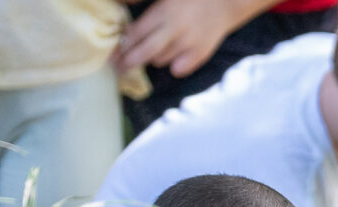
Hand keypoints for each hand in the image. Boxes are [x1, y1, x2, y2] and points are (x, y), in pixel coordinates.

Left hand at [113, 0, 255, 77]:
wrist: (225, 3)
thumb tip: (117, 3)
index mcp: (163, 12)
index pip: (135, 33)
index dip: (121, 45)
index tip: (112, 54)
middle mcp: (175, 30)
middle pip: (145, 52)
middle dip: (128, 62)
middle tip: (118, 68)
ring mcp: (189, 44)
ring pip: (159, 60)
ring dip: (151, 58)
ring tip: (149, 53)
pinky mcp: (201, 55)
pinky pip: (178, 70)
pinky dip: (172, 66)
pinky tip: (172, 57)